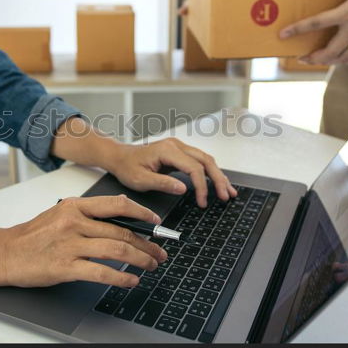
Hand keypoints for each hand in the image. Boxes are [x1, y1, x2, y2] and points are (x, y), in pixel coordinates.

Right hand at [0, 195, 167, 288]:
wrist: (6, 252)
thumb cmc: (34, 235)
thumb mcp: (61, 213)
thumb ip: (89, 213)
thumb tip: (121, 213)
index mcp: (76, 206)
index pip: (117, 205)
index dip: (142, 213)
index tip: (155, 222)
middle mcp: (75, 222)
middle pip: (122, 231)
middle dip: (146, 244)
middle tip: (158, 252)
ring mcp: (70, 244)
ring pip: (117, 250)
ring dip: (140, 259)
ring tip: (150, 266)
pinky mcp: (66, 267)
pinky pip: (102, 272)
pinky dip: (121, 278)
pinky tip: (130, 280)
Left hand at [106, 138, 236, 207]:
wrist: (120, 157)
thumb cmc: (128, 167)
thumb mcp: (141, 180)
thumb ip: (163, 184)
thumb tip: (183, 189)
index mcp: (167, 151)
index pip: (194, 167)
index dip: (202, 186)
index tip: (203, 201)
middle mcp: (176, 145)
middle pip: (205, 161)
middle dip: (218, 179)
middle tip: (226, 196)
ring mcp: (179, 147)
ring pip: (206, 160)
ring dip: (218, 175)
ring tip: (227, 191)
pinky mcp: (179, 152)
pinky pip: (200, 161)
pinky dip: (210, 172)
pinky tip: (217, 182)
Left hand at [279, 0, 347, 64]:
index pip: (317, 23)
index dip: (297, 29)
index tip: (282, 35)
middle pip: (331, 51)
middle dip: (313, 57)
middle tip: (300, 56)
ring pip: (344, 58)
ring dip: (328, 61)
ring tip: (315, 59)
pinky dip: (346, 60)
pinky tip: (338, 59)